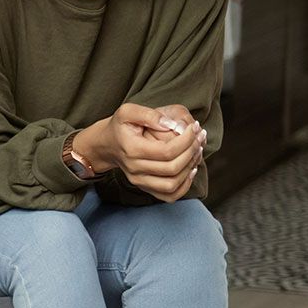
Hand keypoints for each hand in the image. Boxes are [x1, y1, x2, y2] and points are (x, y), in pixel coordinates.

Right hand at [75, 103, 205, 202]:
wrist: (107, 145)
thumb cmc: (120, 126)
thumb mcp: (128, 111)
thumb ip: (149, 114)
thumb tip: (171, 125)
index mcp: (132, 150)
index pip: (167, 151)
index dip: (186, 140)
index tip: (194, 127)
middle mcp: (135, 169)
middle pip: (172, 168)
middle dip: (192, 151)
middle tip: (200, 136)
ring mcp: (139, 181)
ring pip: (172, 184)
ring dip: (190, 168)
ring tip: (197, 150)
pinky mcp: (145, 188)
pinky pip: (169, 196)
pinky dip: (185, 186)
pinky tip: (191, 169)